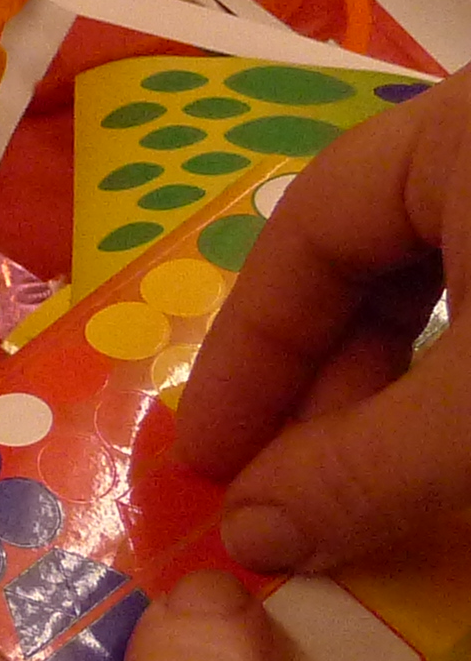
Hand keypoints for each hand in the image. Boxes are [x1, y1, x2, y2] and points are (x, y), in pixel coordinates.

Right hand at [176, 72, 470, 575]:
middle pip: (381, 250)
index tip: (213, 465)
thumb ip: (363, 471)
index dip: (249, 354)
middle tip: (296, 490)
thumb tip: (251, 539)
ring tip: (377, 481)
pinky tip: (457, 441)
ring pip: (457, 273)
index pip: (312, 227)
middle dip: (330, 381)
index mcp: (461, 122)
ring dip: (405, 385)